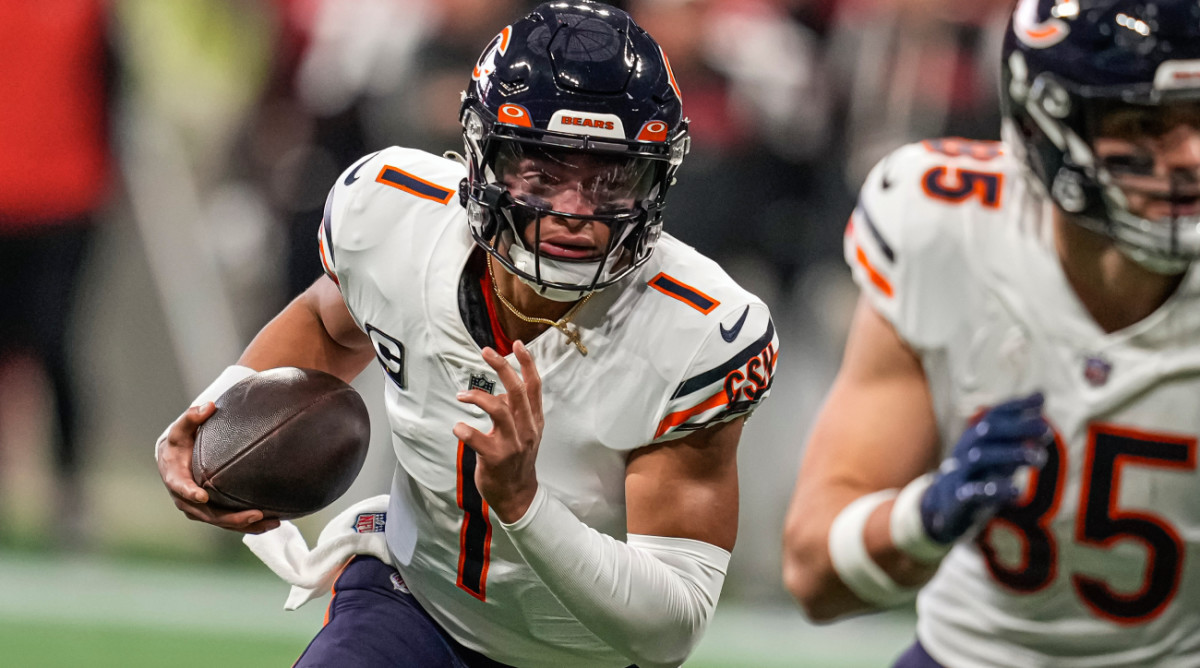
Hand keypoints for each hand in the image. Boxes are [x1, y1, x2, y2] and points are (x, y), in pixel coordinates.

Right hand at [155, 403, 279, 533]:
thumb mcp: (181, 428)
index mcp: (175, 477)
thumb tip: (209, 406)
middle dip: (231, 517)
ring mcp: (199, 509)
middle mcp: (186, 499)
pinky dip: (249, 526)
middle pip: (208, 513)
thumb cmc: (180, 442)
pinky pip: (230, 522)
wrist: (175, 459)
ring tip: (273, 523)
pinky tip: (271, 524)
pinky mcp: (212, 512)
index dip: (190, 492)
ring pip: (222, 522)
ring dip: (246, 526)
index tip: (202, 496)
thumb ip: (192, 417)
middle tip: (256, 514)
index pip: (180, 487)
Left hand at [453, 342, 543, 523]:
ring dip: (478, 396)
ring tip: (462, 395)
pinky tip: (458, 427)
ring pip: (500, 409)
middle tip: (486, 352)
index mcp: (534, 421)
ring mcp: (512, 444)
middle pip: (517, 391)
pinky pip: (477, 438)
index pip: (534, 386)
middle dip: (502, 367)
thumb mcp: (526, 434)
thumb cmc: (517, 461)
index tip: (517, 345)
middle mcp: (526, 429)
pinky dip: (465, 429)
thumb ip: (517, 412)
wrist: (518, 496)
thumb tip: (503, 393)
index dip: (527, 364)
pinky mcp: (495, 458)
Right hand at [920, 392, 1050, 543]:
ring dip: (1012, 454)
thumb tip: (1041, 395)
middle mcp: (966, 449)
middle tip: (1048, 431)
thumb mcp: (999, 450)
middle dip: (1018, 427)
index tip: (1040, 401)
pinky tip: (1017, 491)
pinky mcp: (958, 497)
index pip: (994, 414)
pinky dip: (996, 490)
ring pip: (981, 457)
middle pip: (988, 431)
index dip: (1015, 406)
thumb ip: (1019, 428)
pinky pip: (973, 491)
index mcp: (976, 437)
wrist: (946, 507)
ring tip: (1038, 459)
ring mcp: (960, 472)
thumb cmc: (980, 474)